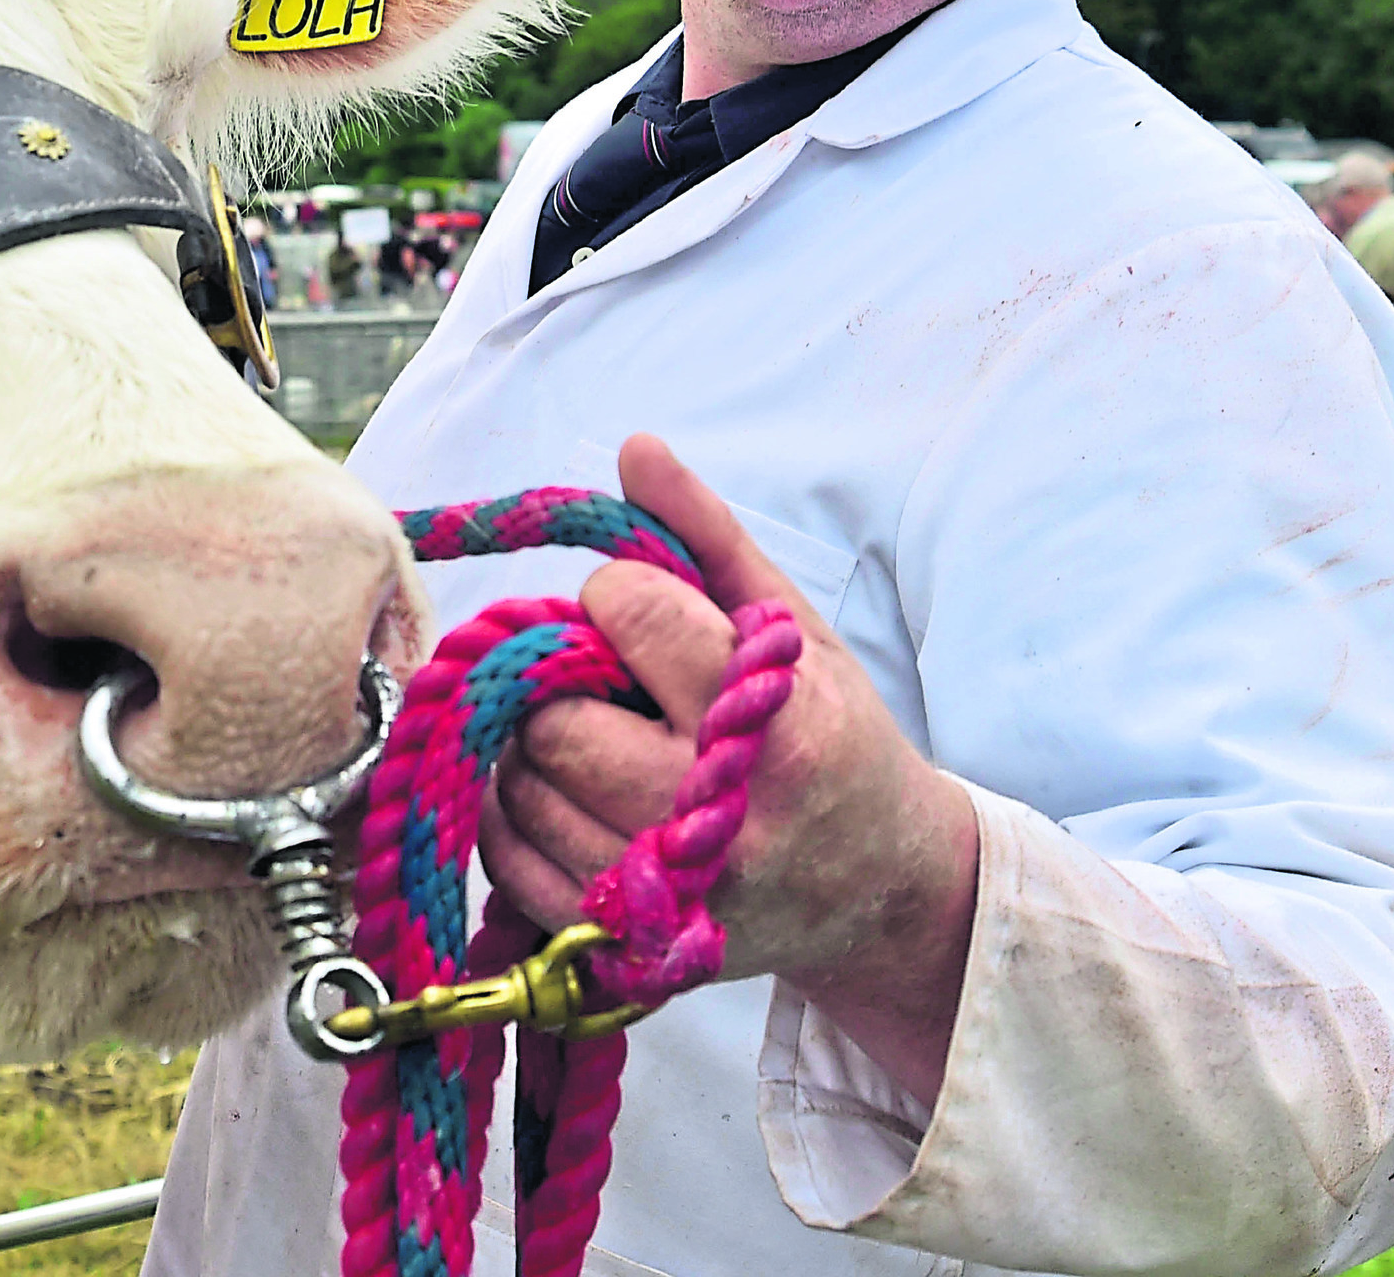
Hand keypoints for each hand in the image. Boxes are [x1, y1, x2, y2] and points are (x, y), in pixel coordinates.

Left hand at [481, 434, 980, 1101]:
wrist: (880, 889)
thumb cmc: (832, 738)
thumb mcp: (792, 627)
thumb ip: (706, 535)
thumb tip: (634, 446)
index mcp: (772, 717)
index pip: (630, 612)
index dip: (619, 601)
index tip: (644, 620)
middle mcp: (720, 812)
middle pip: (560, 717)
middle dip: (565, 684)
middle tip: (609, 688)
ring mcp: (672, 892)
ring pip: (525, 788)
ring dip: (533, 750)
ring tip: (595, 740)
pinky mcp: (632, 948)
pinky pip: (512, 864)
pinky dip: (517, 819)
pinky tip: (566, 795)